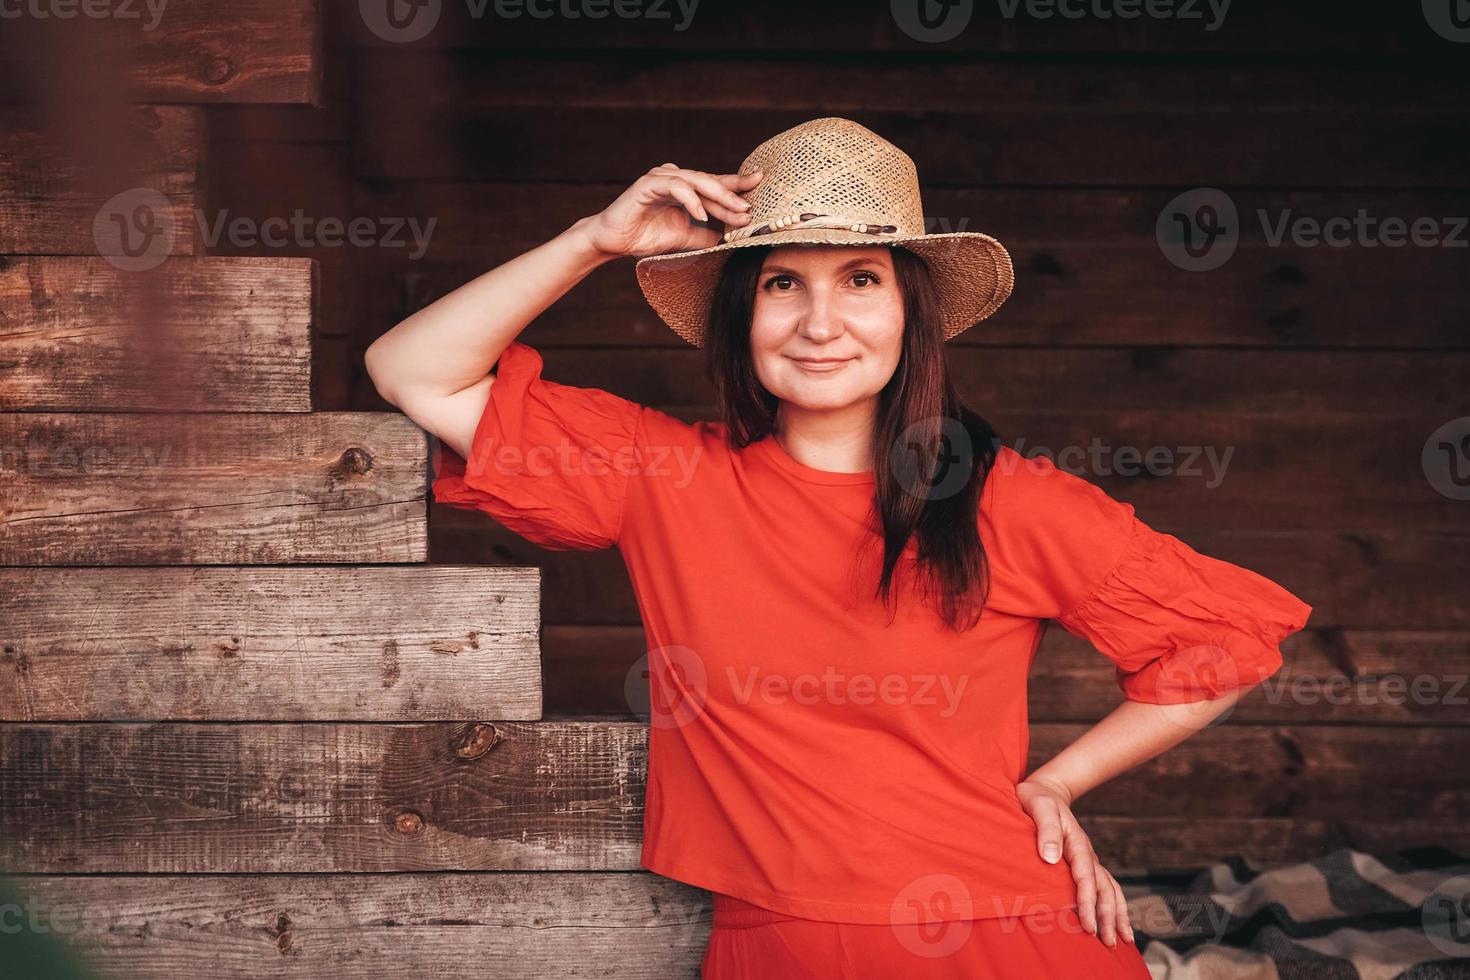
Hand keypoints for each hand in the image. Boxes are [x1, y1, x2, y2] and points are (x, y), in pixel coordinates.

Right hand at [579, 164, 761, 259]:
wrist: (614, 241)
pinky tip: (703, 214)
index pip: (715, 184)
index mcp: (685, 188)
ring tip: (736, 211)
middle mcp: (675, 178)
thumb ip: (706, 235)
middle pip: (710, 181)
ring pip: (696, 181)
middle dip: (733, 193)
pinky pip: (675, 187)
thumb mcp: (685, 238)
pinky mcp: (648, 184)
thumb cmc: (646, 236)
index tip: (761, 184)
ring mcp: (661, 178)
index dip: (737, 185)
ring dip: (718, 196)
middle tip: (752, 205)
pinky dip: (691, 200)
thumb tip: (731, 238)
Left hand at [1016, 773, 1134, 947]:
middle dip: (1109, 917)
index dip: (1087, 903)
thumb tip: (1051, 858)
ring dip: (1117, 914)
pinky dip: (1114, 905)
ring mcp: (1089, 859)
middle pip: (1104, 888)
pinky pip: (1105, 886)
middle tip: (1110, 943)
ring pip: (1110, 889)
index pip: (1085, 877)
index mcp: (1077, 843)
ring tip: (1124, 939)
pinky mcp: (1086, 863)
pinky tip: (1117, 922)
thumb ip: (1045, 830)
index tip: (1088, 926)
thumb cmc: (1039, 800)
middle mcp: (1087, 853)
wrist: (1047, 791)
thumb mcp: (1039, 807)